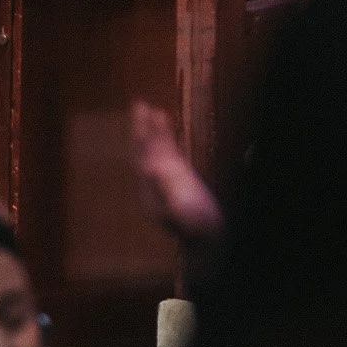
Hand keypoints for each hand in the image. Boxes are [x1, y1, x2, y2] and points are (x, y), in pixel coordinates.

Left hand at [131, 102, 223, 248]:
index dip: (146, 133)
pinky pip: (171, 155)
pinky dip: (168, 141)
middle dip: (143, 128)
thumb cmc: (197, 227)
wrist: (207, 242)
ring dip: (154, 131)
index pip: (145, 155)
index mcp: (151, 188)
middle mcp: (154, 184)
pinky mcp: (181, 182)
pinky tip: (169, 132)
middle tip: (139, 103)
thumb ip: (164, 189)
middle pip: (146, 150)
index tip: (146, 111)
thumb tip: (149, 166)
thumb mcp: (181, 209)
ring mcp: (167, 183)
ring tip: (153, 111)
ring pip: (157, 151)